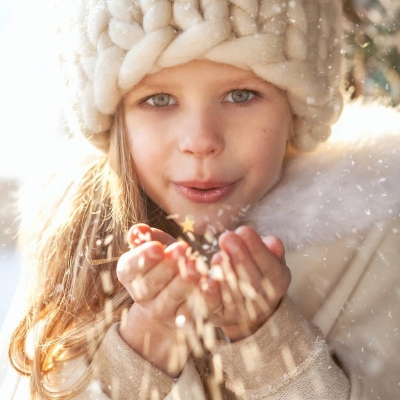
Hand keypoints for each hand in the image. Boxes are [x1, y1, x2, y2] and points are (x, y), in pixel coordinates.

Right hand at [116, 224, 202, 375]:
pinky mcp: (180, 320)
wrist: (174, 292)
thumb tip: (139, 230)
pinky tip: (208, 283)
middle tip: (182, 249)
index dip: (143, 258)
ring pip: (169, 298)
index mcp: (129, 274)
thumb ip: (146, 237)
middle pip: (150, 284)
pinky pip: (190, 311)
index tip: (157, 248)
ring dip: (182, 282)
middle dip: (166, 266)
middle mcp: (141, 296)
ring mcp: (160, 311)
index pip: (130, 268)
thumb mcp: (156, 244)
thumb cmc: (164, 260)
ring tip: (195, 265)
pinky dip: (200, 298)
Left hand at [200, 225, 290, 340]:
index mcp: (277, 283)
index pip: (269, 266)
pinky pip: (213, 305)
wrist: (249, 310)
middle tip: (228, 237)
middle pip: (251, 281)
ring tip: (217, 256)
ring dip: (224, 274)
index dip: (257, 249)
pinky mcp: (218, 315)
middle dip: (239, 257)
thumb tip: (272, 241)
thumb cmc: (258, 274)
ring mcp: (239, 311)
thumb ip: (271, 250)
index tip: (244, 230)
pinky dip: (209, 293)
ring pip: (232, 294)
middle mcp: (261, 300)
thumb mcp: (270, 261)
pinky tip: (205, 279)